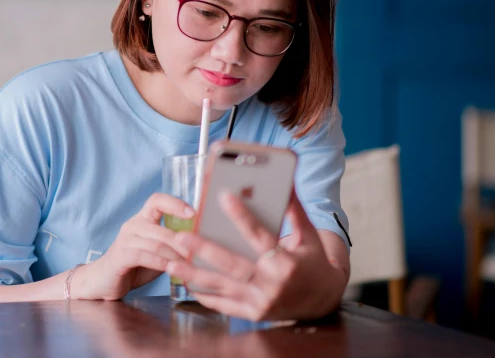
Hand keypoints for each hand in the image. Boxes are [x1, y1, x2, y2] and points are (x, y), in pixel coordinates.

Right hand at [73, 193, 192, 300]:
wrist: (104, 282)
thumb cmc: (135, 266)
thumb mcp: (157, 252)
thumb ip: (172, 245)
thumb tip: (200, 243)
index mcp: (142, 219)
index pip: (157, 200)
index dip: (175, 204)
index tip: (193, 213)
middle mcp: (133, 225)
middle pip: (163, 229)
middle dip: (184, 243)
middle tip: (199, 254)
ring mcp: (125, 239)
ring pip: (156, 244)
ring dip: (175, 256)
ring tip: (190, 266)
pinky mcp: (120, 255)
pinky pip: (144, 256)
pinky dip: (161, 263)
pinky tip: (171, 269)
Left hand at [166, 189, 347, 320]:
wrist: (323, 301)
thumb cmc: (313, 262)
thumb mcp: (308, 235)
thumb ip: (293, 209)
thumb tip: (285, 179)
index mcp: (287, 262)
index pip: (260, 236)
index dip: (241, 216)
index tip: (223, 197)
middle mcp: (272, 284)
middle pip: (233, 265)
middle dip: (204, 251)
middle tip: (181, 237)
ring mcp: (261, 302)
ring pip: (222, 286)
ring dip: (194, 275)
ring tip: (171, 262)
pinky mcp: (253, 314)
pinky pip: (223, 304)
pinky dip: (204, 294)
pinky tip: (186, 282)